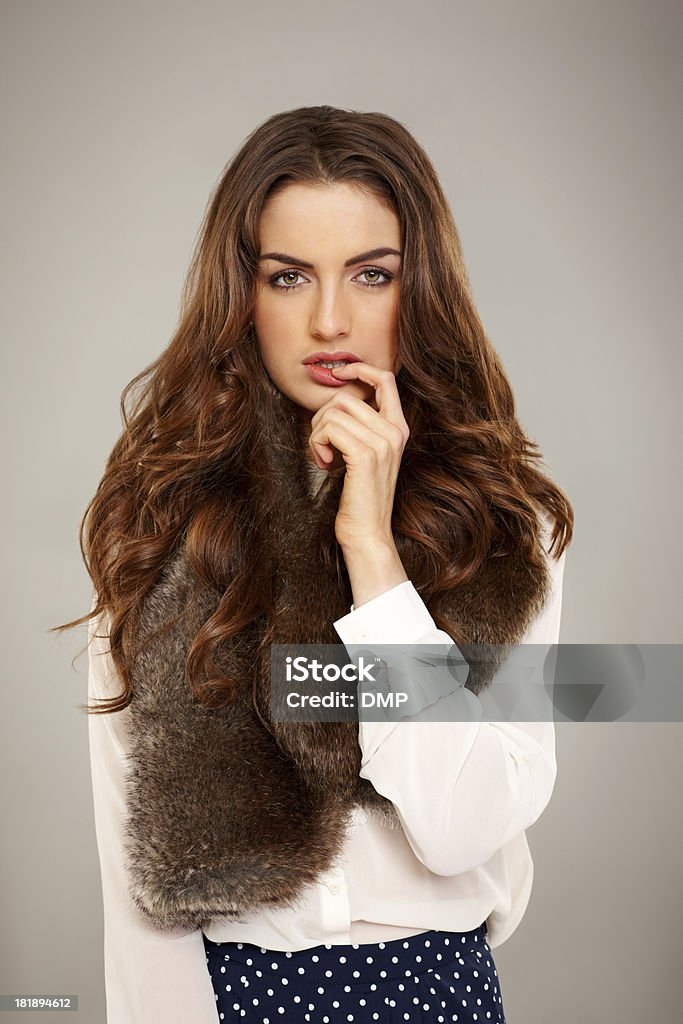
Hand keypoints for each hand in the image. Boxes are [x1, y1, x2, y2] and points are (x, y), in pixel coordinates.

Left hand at [308, 363, 409, 551]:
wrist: (367, 533)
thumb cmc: (360, 497)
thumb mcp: (364, 456)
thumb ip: (359, 427)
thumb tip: (335, 401)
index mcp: (398, 428)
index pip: (385, 379)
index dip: (359, 369)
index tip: (338, 374)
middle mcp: (395, 431)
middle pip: (345, 397)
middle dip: (322, 418)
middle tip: (322, 446)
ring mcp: (382, 443)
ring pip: (333, 411)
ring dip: (317, 434)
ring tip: (324, 457)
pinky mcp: (364, 455)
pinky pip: (328, 429)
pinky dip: (316, 444)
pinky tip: (324, 463)